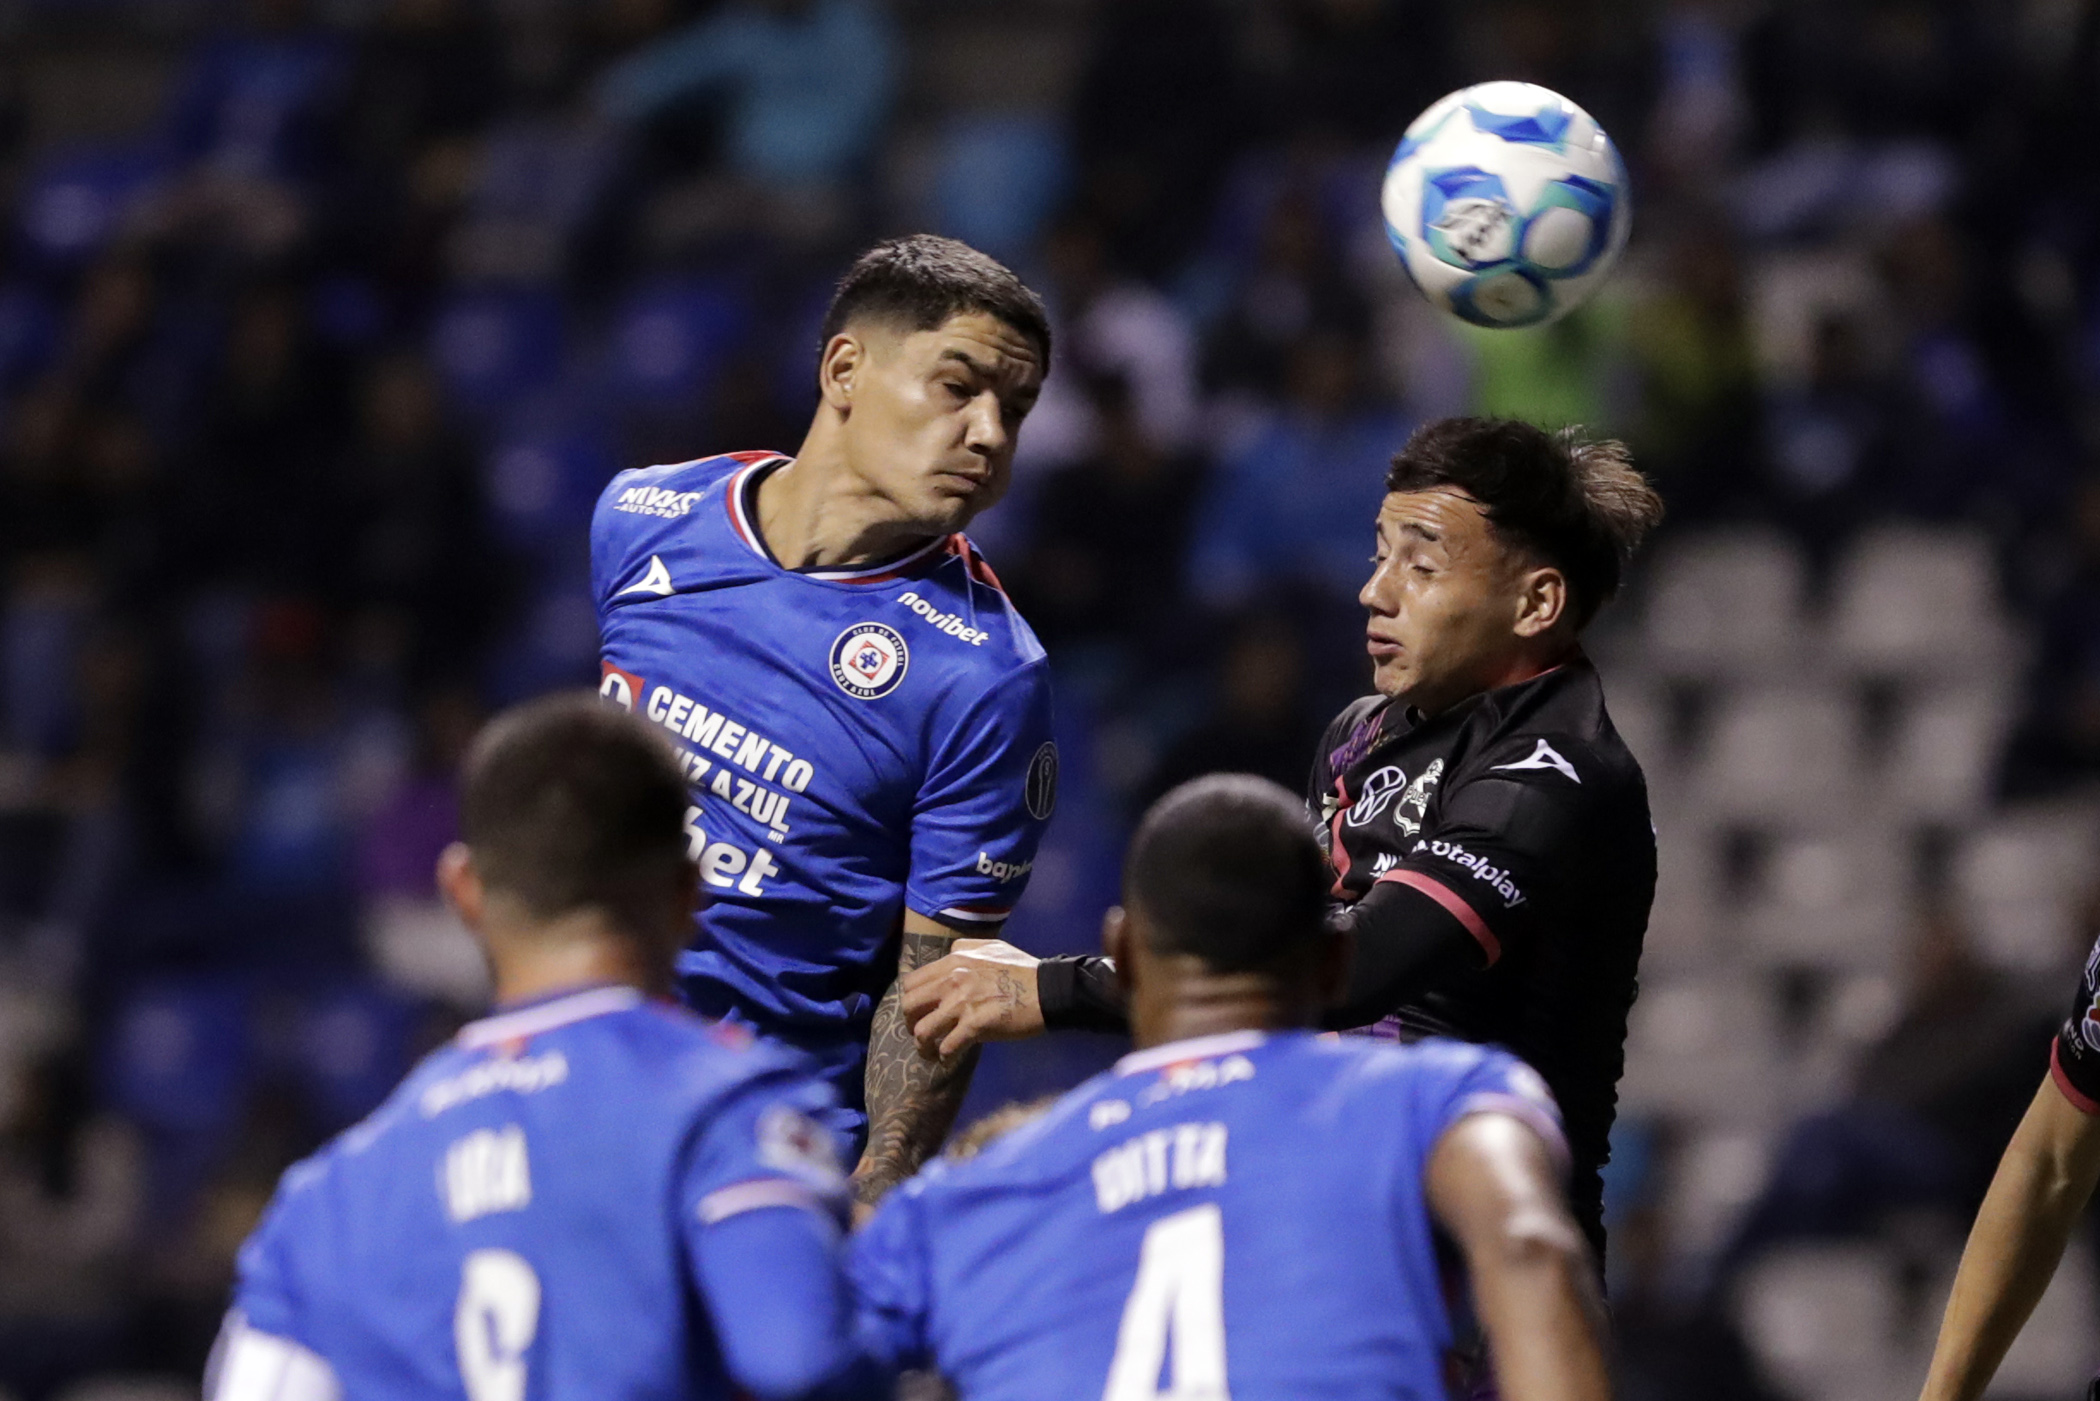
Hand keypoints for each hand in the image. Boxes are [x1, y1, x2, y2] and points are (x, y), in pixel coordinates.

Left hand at [900, 939, 1043, 1056]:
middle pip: (909, 1006)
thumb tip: (950, 953)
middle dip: (910, 1023)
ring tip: (931, 1052)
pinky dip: (945, 1056)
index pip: (912, 981)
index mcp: (954, 961)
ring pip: (923, 1031)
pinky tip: (949, 1059)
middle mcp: (952, 980)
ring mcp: (962, 1004)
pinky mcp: (975, 1026)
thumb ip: (966, 948)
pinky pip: (947, 1047)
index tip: (919, 1011)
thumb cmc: (1023, 969)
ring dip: (923, 1045)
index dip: (911, 1000)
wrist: (1048, 989)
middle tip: (921, 1033)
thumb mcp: (992, 947)